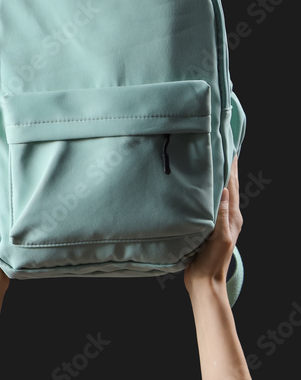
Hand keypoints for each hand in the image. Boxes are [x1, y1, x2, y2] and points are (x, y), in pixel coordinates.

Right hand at [185, 155, 242, 290]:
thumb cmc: (212, 261)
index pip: (234, 188)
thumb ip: (222, 215)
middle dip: (226, 171)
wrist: (204, 280)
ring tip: (209, 165)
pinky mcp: (208, 227)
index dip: (232, 170)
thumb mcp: (219, 237)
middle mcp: (228, 217)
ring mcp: (218, 222)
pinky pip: (208, 204)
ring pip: (219, 195)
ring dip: (216, 180)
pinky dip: (206, 192)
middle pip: (228, 189)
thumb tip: (224, 190)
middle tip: (221, 152)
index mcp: (233, 218)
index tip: (231, 151)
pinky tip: (197, 189)